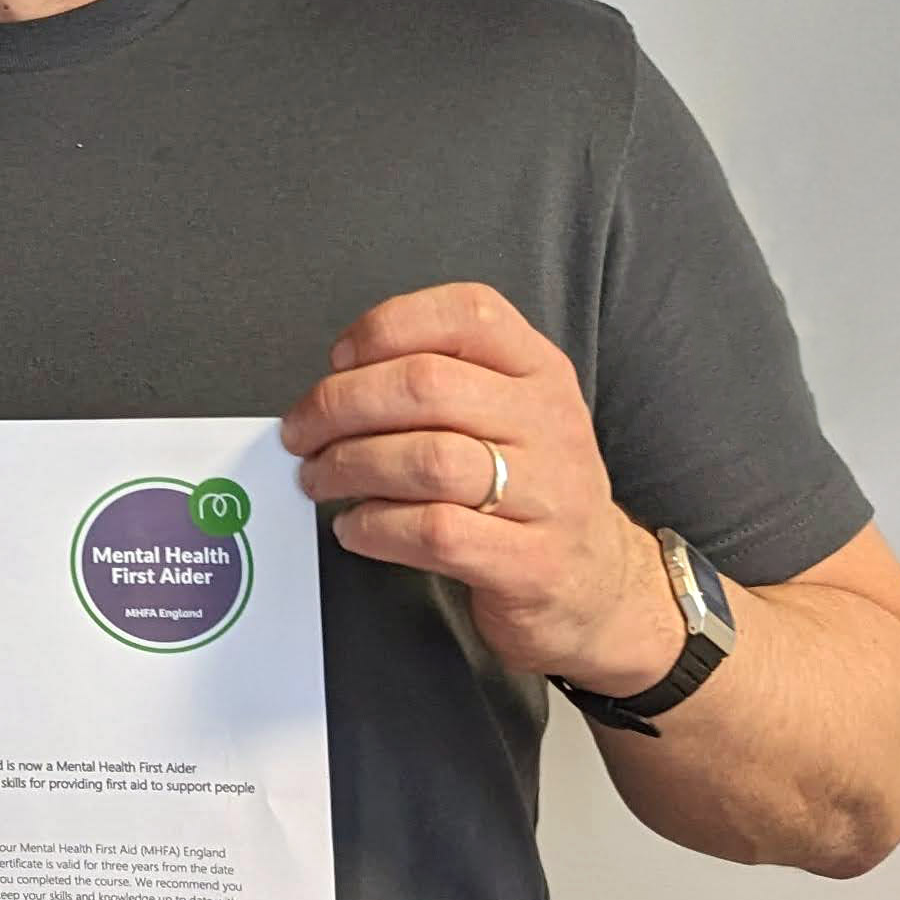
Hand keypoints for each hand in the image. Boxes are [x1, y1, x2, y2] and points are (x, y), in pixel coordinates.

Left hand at [280, 282, 680, 691]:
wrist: (598, 586)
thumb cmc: (525, 489)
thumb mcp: (506, 414)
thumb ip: (438, 380)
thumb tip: (333, 381)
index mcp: (539, 371)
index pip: (467, 313)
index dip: (387, 327)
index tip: (339, 359)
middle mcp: (550, 422)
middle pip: (426, 387)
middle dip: (340, 405)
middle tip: (301, 432)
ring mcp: (549, 495)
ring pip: (427, 460)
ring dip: (349, 467)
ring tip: (318, 479)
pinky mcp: (530, 563)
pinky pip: (435, 532)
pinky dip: (376, 527)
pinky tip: (355, 528)